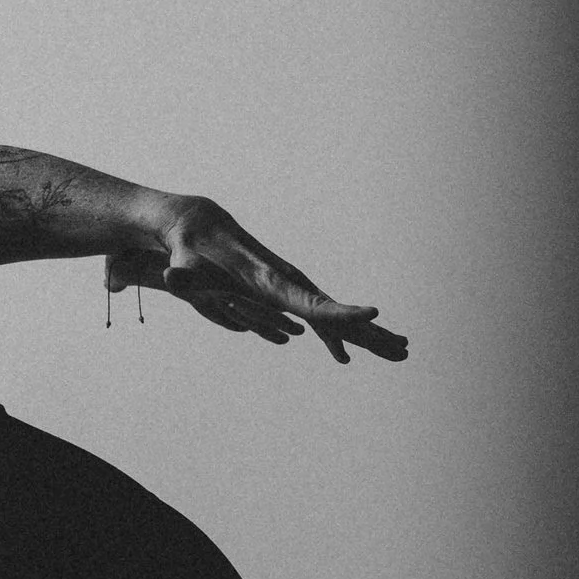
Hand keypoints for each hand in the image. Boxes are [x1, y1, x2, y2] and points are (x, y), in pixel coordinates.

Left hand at [104, 197, 406, 364]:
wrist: (197, 223)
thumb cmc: (189, 246)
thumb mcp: (181, 259)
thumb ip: (181, 271)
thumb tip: (174, 277)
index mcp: (270, 280)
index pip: (312, 301)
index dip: (341, 312)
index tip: (373, 315)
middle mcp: (286, 282)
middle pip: (334, 311)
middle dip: (369, 331)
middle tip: (404, 349)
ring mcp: (287, 287)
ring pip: (331, 314)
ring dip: (364, 335)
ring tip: (398, 352)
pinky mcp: (281, 292)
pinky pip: (316, 318)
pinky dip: (336, 334)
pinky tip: (343, 354)